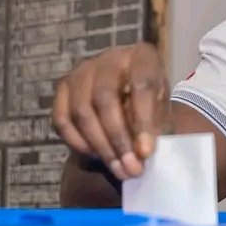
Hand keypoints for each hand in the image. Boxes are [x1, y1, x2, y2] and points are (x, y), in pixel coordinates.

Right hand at [51, 42, 169, 180]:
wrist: (131, 93)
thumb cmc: (151, 102)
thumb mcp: (162, 110)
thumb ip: (156, 128)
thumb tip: (142, 154)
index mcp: (142, 56)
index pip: (141, 84)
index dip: (144, 120)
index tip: (146, 152)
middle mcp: (109, 58)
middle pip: (105, 98)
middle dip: (118, 138)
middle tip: (131, 168)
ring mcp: (82, 71)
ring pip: (82, 110)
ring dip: (100, 146)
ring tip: (118, 169)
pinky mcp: (63, 88)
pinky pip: (62, 119)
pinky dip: (77, 142)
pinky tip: (96, 156)